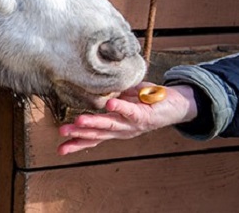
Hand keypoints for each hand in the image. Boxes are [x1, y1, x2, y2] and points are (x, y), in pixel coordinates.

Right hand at [56, 82, 198, 155]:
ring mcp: (133, 125)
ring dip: (94, 123)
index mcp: (116, 128)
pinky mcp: (145, 116)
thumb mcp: (125, 99)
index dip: (77, 143)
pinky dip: (120, 108)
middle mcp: (123, 131)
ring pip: (111, 125)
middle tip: (63, 132)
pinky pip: (131, 111)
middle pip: (98, 134)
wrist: (177, 105)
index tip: (60, 149)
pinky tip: (109, 106)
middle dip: (79, 134)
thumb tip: (92, 89)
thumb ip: (110, 97)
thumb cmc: (148, 101)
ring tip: (78, 121)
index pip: (94, 138)